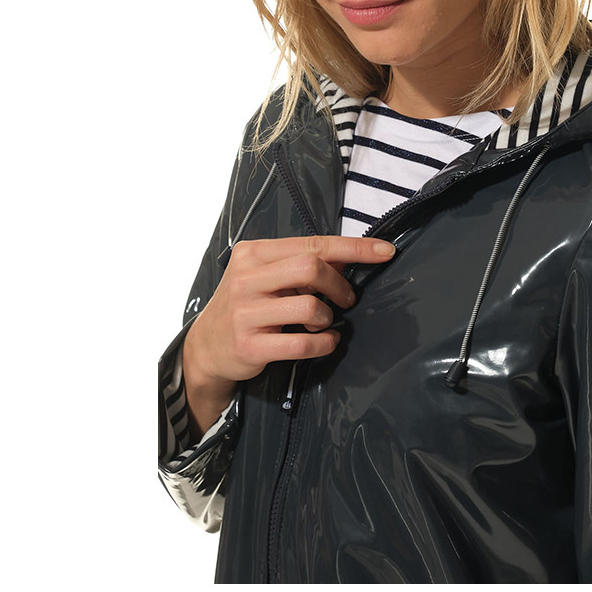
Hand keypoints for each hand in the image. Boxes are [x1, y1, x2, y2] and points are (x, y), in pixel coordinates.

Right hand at [182, 235, 394, 436]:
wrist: (206, 347)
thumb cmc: (247, 304)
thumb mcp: (268, 276)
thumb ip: (304, 264)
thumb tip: (350, 258)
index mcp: (254, 253)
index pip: (313, 243)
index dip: (355, 248)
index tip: (386, 251)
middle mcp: (246, 278)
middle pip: (311, 268)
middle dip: (339, 285)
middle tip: (347, 299)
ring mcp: (245, 312)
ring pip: (309, 306)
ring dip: (328, 317)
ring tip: (323, 322)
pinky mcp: (249, 345)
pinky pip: (301, 344)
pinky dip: (324, 343)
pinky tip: (325, 341)